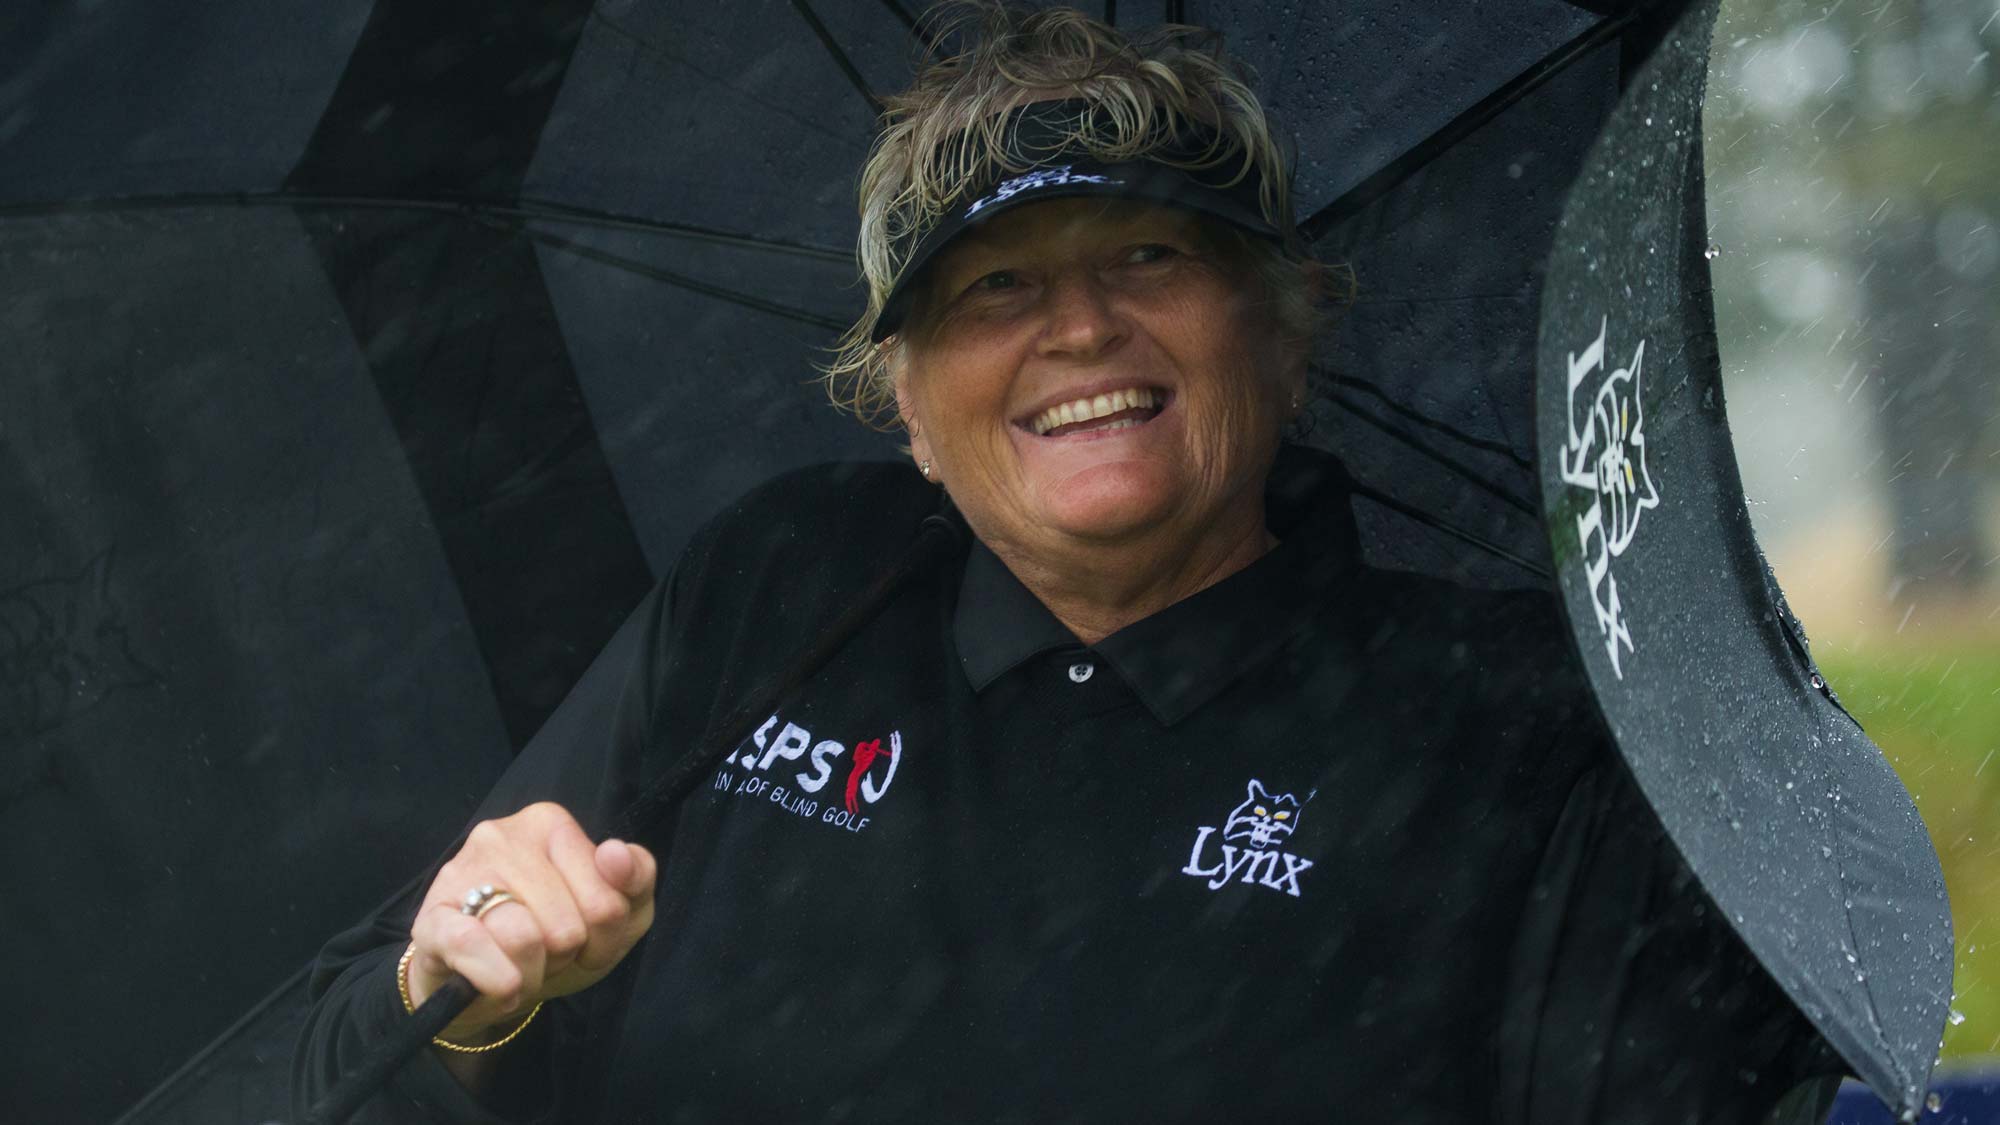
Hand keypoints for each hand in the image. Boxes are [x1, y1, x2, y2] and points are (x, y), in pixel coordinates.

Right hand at [405, 802, 656, 1045]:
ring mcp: (461, 873)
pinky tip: (500, 985)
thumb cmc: (556, 940)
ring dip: (531, 974)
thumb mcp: (618, 913)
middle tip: (547, 953)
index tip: (584, 935)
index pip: (608, 899)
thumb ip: (637, 877)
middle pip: (568, 926)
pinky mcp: (430, 919)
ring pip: (524, 938)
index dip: (602, 938)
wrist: (488, 985)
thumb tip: (613, 852)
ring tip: (520, 966)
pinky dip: (497, 981)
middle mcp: (502, 835)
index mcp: (550, 824)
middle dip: (564, 956)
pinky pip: (474, 947)